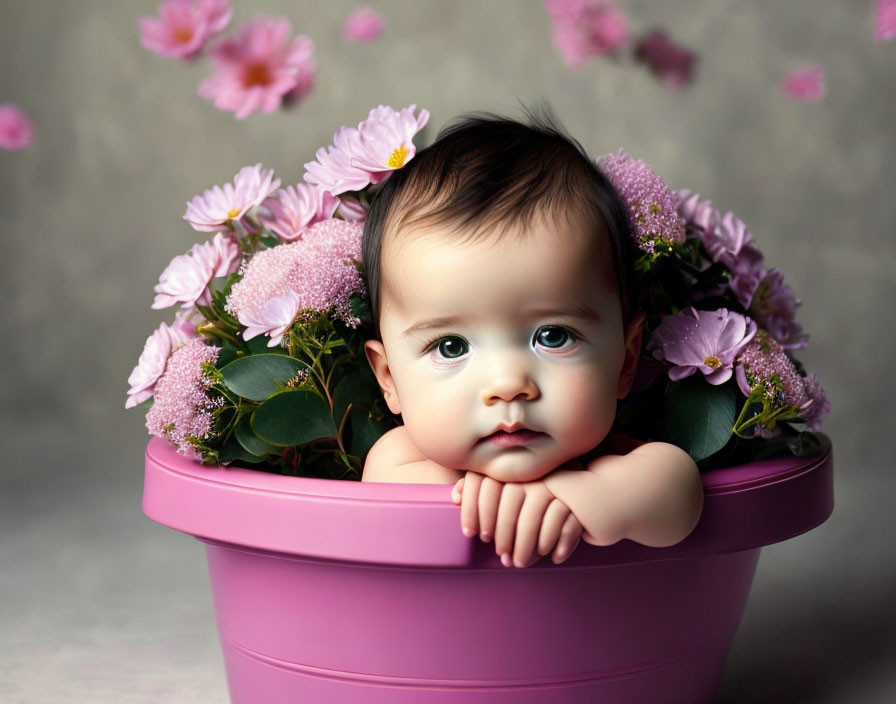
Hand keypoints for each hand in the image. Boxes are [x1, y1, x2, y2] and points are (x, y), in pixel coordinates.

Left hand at [451, 472, 583, 567]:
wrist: (591, 486)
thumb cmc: (540, 492)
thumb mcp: (513, 487)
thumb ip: (484, 489)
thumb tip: (454, 496)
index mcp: (513, 471)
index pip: (487, 485)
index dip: (476, 511)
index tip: (475, 535)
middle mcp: (532, 475)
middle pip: (510, 503)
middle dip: (503, 533)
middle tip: (501, 555)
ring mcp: (555, 486)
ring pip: (535, 517)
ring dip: (527, 544)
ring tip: (523, 561)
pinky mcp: (578, 500)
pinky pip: (566, 522)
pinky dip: (560, 543)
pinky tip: (553, 557)